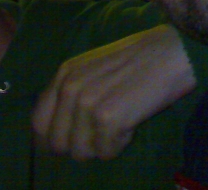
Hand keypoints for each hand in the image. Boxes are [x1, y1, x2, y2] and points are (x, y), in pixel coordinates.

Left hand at [31, 24, 195, 160]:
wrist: (169, 54)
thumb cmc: (135, 62)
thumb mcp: (91, 69)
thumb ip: (71, 93)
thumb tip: (58, 131)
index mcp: (63, 75)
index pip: (38, 122)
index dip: (50, 140)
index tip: (67, 145)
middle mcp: (69, 88)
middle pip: (57, 143)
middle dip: (78, 147)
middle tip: (101, 136)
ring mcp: (87, 103)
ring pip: (80, 152)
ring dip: (101, 146)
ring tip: (119, 125)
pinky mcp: (108, 118)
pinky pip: (105, 152)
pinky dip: (119, 145)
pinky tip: (130, 124)